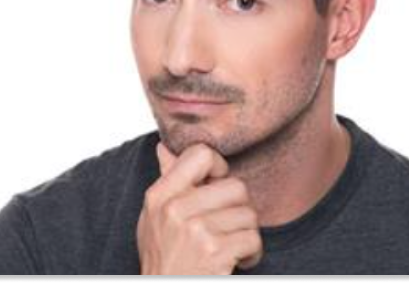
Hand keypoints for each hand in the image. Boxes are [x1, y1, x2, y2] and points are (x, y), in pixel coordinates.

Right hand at [137, 141, 263, 274]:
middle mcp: (175, 209)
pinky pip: (253, 238)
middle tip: (227, 225)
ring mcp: (195, 230)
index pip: (201, 154)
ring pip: (248, 214)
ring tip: (230, 246)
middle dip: (239, 208)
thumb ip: (166, 181)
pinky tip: (237, 261)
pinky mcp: (214, 252)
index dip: (219, 167)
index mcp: (160, 195)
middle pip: (236, 186)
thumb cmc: (164, 258)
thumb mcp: (155, 218)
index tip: (217, 185)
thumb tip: (164, 147)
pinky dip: (252, 253)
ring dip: (246, 233)